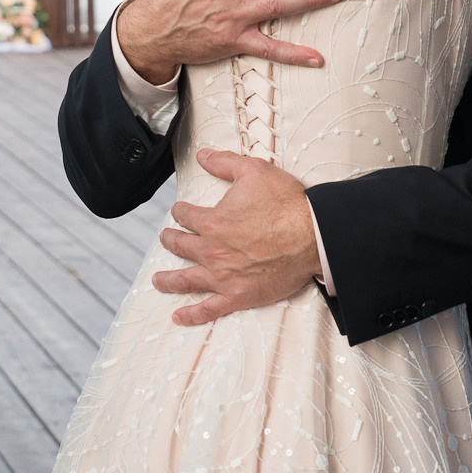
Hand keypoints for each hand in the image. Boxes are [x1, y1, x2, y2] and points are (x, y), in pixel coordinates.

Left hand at [151, 148, 320, 324]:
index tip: (180, 211)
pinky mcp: (238, 296)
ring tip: (158, 280)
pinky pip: (209, 309)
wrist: (312, 237)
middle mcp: (212, 251)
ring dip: (169, 280)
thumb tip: (203, 156)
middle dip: (171, 241)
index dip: (181, 212)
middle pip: (181, 246)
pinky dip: (191, 314)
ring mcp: (223, 277)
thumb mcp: (253, 171)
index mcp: (212, 222)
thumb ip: (224, 162)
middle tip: (166, 239)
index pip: (186, 216)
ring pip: (187, 279)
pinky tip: (179, 316)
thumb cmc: (286, 204)